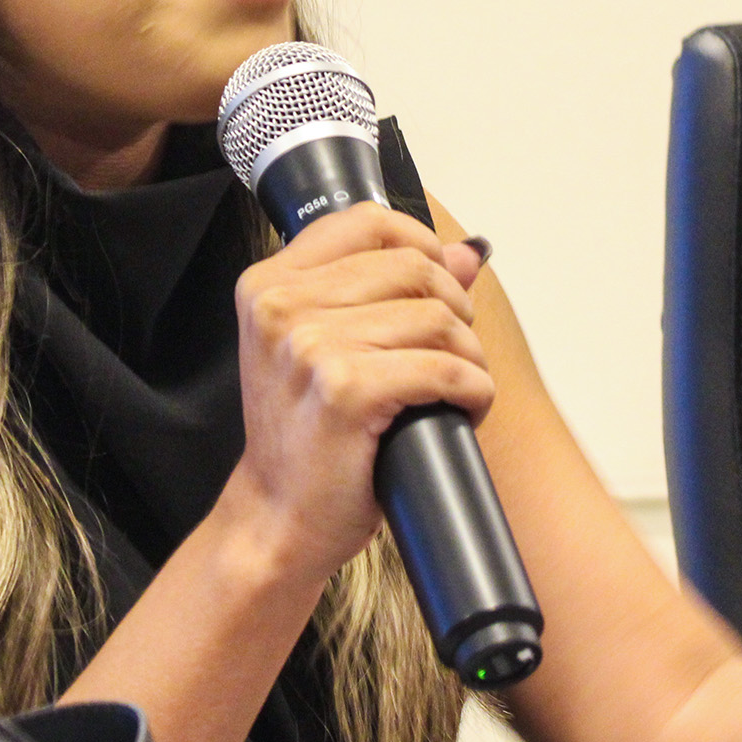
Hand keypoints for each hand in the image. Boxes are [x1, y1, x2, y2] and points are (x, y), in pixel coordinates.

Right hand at [220, 203, 490, 583]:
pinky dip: (473, 390)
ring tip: (457, 386)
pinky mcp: (346, 391)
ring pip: (438, 318)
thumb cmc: (304, 438)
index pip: (366, 222)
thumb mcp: (327, 347)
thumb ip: (388, 290)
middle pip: (414, 269)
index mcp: (268, 284)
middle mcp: (281, 307)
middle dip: (455, 307)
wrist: (278, 519)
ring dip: (469, 355)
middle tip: (452, 350)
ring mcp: (310, 348)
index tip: (440, 281)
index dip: (422, 243)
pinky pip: (444, 369)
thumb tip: (467, 251)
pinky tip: (464, 408)